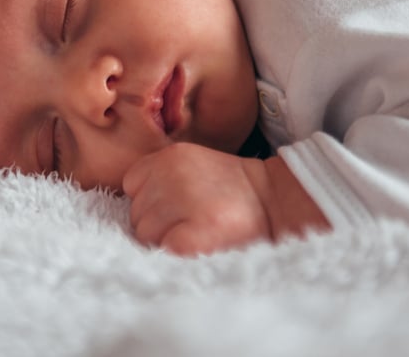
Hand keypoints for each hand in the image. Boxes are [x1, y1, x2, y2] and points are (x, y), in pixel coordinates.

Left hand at [123, 143, 271, 255]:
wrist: (276, 201)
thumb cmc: (232, 190)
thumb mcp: (193, 165)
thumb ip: (161, 176)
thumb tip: (134, 206)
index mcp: (169, 156)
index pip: (132, 184)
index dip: (149, 200)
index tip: (173, 207)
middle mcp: (170, 176)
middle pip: (136, 212)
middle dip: (156, 223)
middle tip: (189, 223)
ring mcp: (181, 205)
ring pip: (145, 234)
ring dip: (164, 240)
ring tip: (196, 233)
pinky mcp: (191, 237)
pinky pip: (163, 250)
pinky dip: (176, 253)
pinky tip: (199, 244)